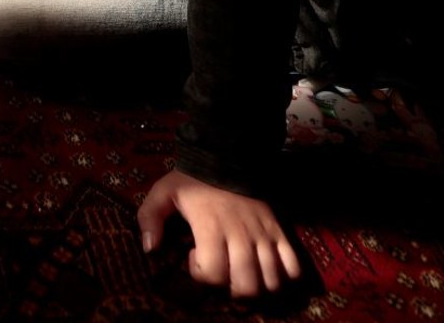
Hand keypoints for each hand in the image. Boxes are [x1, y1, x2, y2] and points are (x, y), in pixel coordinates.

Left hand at [136, 168, 301, 297]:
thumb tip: (150, 249)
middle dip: (232, 289)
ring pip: (271, 280)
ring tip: (244, 273)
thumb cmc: (193, 180)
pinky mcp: (280, 230)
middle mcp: (240, 235)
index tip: (194, 257)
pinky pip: (293, 265)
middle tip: (223, 273)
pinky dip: (284, 276)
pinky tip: (267, 269)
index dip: (201, 274)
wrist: (227, 155)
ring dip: (258, 286)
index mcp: (210, 227)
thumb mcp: (163, 193)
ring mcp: (263, 234)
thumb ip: (150, 218)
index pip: (213, 272)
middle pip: (246, 285)